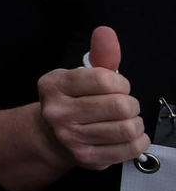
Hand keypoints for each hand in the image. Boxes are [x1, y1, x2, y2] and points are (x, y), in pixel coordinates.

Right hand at [36, 26, 148, 170]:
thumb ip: (99, 55)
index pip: (105, 80)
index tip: (116, 87)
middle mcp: (58, 112)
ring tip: (127, 120)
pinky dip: (139, 141)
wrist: (51, 135)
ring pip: (127, 128)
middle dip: (130, 104)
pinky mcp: (86, 157)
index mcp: (54, 86)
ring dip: (135, 123)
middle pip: (120, 106)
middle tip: (123, 105)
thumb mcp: (81, 74)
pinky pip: (129, 148)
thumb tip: (105, 32)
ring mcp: (70, 138)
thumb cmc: (73, 101)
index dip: (121, 83)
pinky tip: (130, 135)